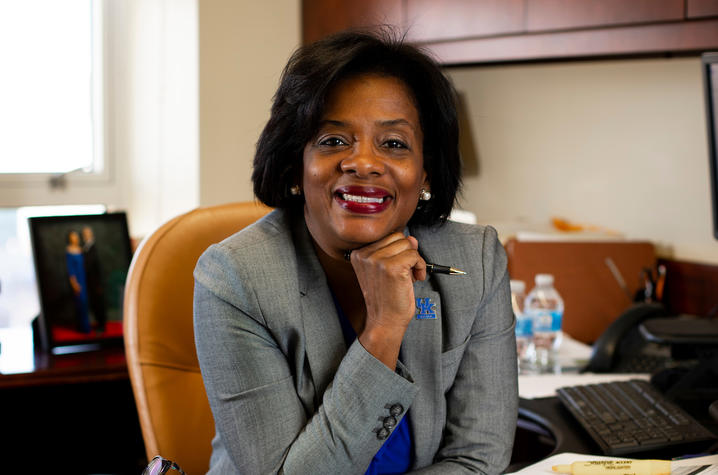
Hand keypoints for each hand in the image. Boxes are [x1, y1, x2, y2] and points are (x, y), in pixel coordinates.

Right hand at [348, 233, 426, 365]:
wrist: (384, 321)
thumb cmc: (386, 298)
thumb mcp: (387, 270)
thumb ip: (397, 251)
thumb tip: (411, 238)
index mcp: (359, 253)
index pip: (387, 236)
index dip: (399, 250)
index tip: (400, 266)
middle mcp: (365, 255)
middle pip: (398, 236)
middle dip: (407, 253)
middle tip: (406, 272)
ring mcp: (377, 260)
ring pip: (408, 244)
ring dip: (415, 260)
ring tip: (409, 276)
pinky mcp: (392, 268)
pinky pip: (415, 255)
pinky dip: (421, 266)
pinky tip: (416, 279)